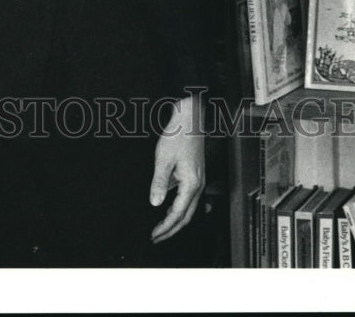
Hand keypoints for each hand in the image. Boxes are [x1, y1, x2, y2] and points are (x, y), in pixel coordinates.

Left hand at [149, 95, 204, 243]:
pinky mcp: (196, 174)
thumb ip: (159, 183)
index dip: (166, 227)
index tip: (155, 235)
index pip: (178, 214)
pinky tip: (169, 206)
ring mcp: (199, 179)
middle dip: (172, 229)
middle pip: (187, 216)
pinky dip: (179, 207)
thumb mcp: (163, 158)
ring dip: (176, 219)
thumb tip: (155, 203)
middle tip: (158, 237)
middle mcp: (198, 184)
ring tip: (162, 227)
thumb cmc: (178, 134)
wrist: (190, 117)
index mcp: (191, 183)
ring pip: (189, 208)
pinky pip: (189, 197)